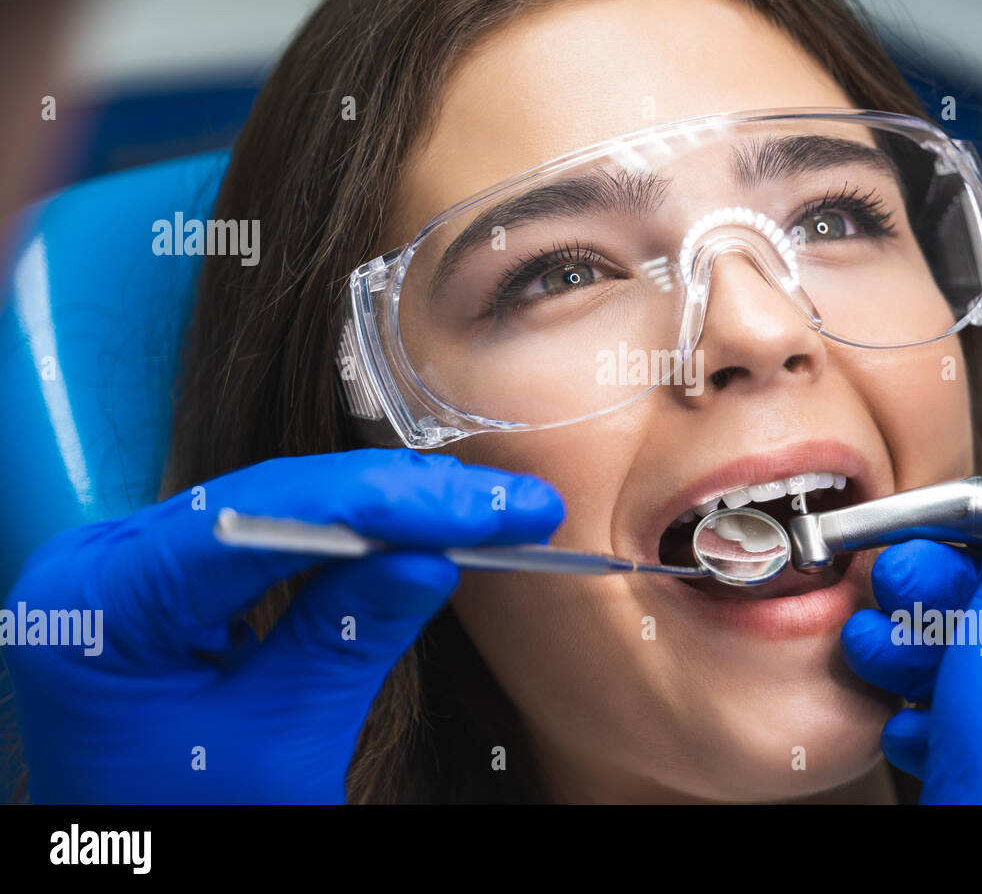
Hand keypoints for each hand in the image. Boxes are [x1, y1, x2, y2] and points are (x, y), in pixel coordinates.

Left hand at [3, 448, 562, 802]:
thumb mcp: (274, 747)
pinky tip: (418, 528)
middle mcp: (100, 563)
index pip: (257, 518)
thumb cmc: (184, 832)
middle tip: (512, 505)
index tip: (486, 507)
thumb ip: (346, 640)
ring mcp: (130, 567)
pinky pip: (268, 537)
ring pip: (281, 506)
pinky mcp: (165, 581)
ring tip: (485, 511)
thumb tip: (431, 557)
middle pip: (273, 498)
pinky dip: (350, 535)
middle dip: (402, 499)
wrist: (133, 878)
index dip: (384, 503)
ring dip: (389, 509)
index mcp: (99, 606)